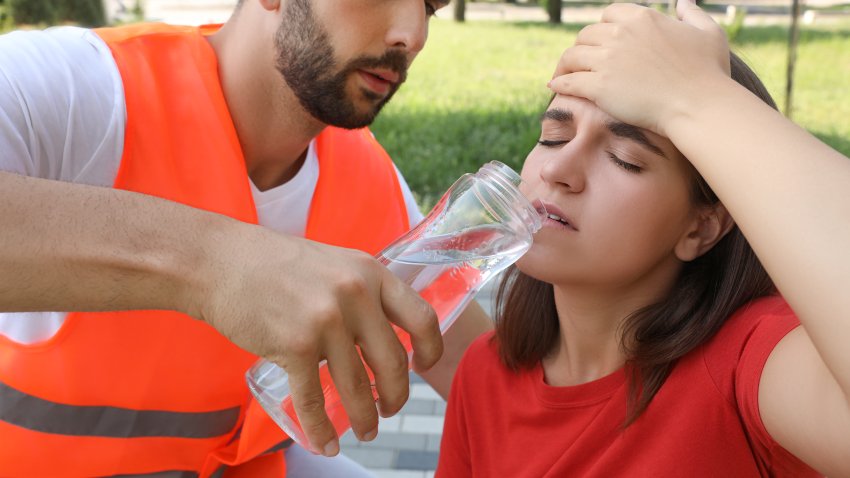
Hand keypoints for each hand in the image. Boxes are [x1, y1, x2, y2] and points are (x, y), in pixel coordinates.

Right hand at [189, 220, 441, 455]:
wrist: (220, 261)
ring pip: (357, 387)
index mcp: (371, 273)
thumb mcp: (333, 263)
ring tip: (366, 431)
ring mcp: (326, 321)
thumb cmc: (274, 264)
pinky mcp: (295, 345)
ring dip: (365, 418)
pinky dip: (321, 429)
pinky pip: (314, 399)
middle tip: (389, 409)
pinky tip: (325, 443)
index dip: (431, 349)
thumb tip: (383, 327)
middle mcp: (355, 295)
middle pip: (393, 362)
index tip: (423, 366)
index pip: (421, 316)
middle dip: (396, 396)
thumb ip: (360, 290)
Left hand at [548, 0, 730, 136]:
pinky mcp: (599, 86)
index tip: (600, 42)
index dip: (602, 28)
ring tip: (561, 74)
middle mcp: (620, 34)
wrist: (698, 104)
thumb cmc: (708, 72)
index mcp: (642, 18)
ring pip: (572, 55)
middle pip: (586, 35)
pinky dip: (558, 82)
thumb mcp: (707, 32)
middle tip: (578, 62)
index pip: (609, 15)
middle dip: (581, 47)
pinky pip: (568, 80)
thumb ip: (692, 14)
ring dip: (564, 64)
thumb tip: (683, 2)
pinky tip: (553, 86)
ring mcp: (608, 60)